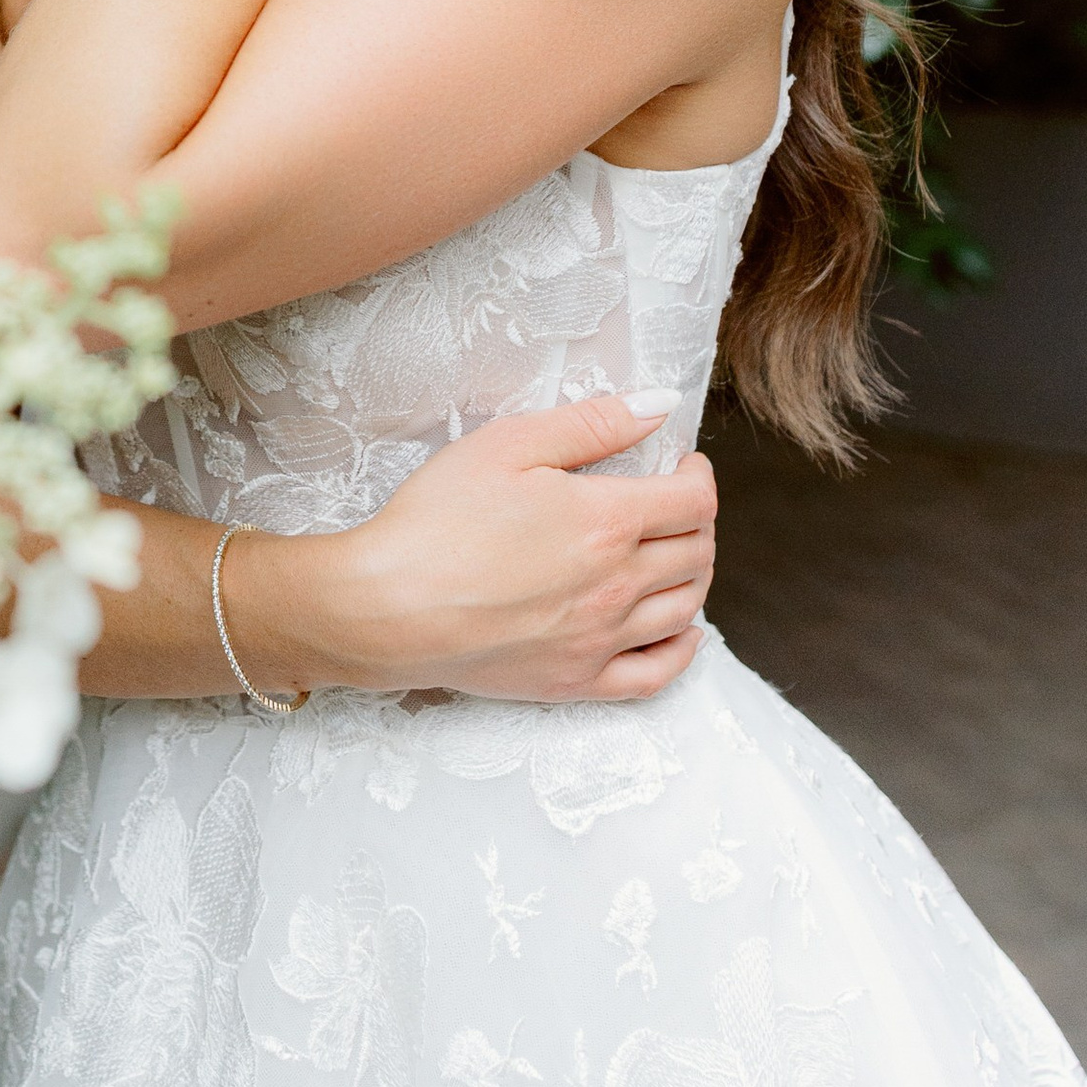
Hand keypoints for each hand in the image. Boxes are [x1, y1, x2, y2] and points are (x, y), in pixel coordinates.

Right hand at [288, 391, 715, 702]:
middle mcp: (618, 584)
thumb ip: (591, 423)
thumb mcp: (507, 445)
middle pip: (695, 553)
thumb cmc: (437, 519)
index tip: (684, 465)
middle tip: (674, 504)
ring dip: (694, 575)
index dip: (698, 476)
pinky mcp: (577, 681)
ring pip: (685, 608)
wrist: (387, 608)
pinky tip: (682, 630)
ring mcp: (601, 639)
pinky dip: (683, 649)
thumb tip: (661, 405)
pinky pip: (657, 673)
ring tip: (675, 554)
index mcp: (607, 521)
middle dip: (697, 521)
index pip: (692, 501)